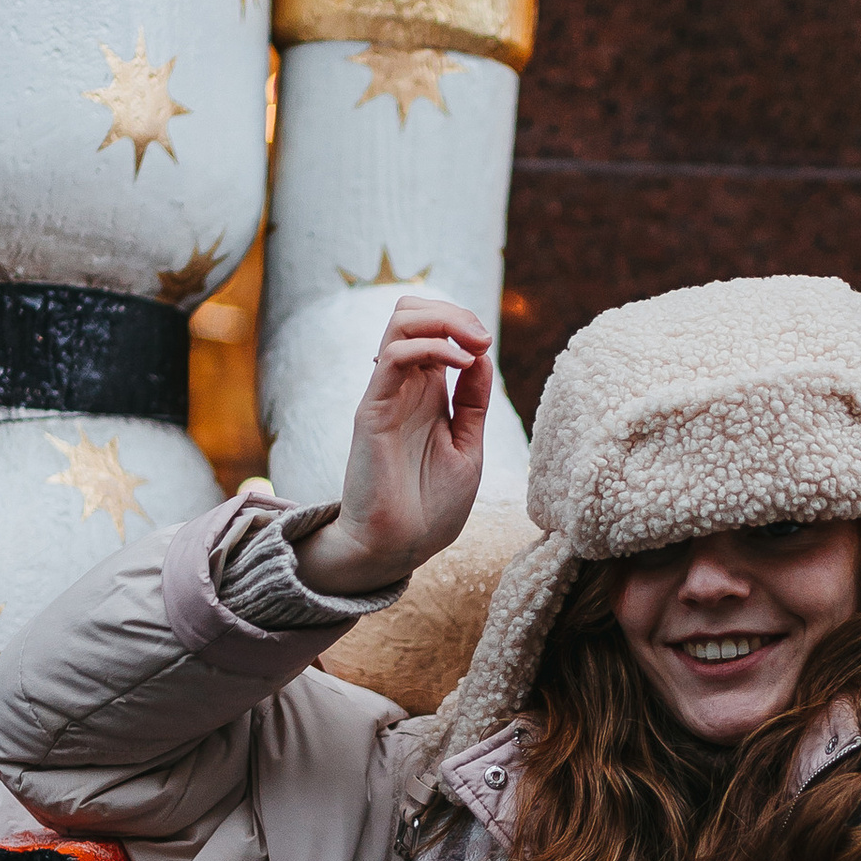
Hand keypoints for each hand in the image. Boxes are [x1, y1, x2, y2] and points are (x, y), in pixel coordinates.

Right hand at [291, 294, 491, 595]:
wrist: (396, 550)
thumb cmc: (429, 509)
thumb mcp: (467, 447)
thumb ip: (473, 402)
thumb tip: (481, 357)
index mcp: (426, 394)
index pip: (433, 328)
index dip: (463, 321)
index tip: (487, 346)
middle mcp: (403, 387)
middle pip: (412, 312)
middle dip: (453, 310)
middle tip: (481, 337)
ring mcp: (386, 395)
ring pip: (400, 321)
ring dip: (443, 319)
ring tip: (473, 344)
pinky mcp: (372, 411)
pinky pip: (394, 356)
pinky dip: (431, 347)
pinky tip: (460, 364)